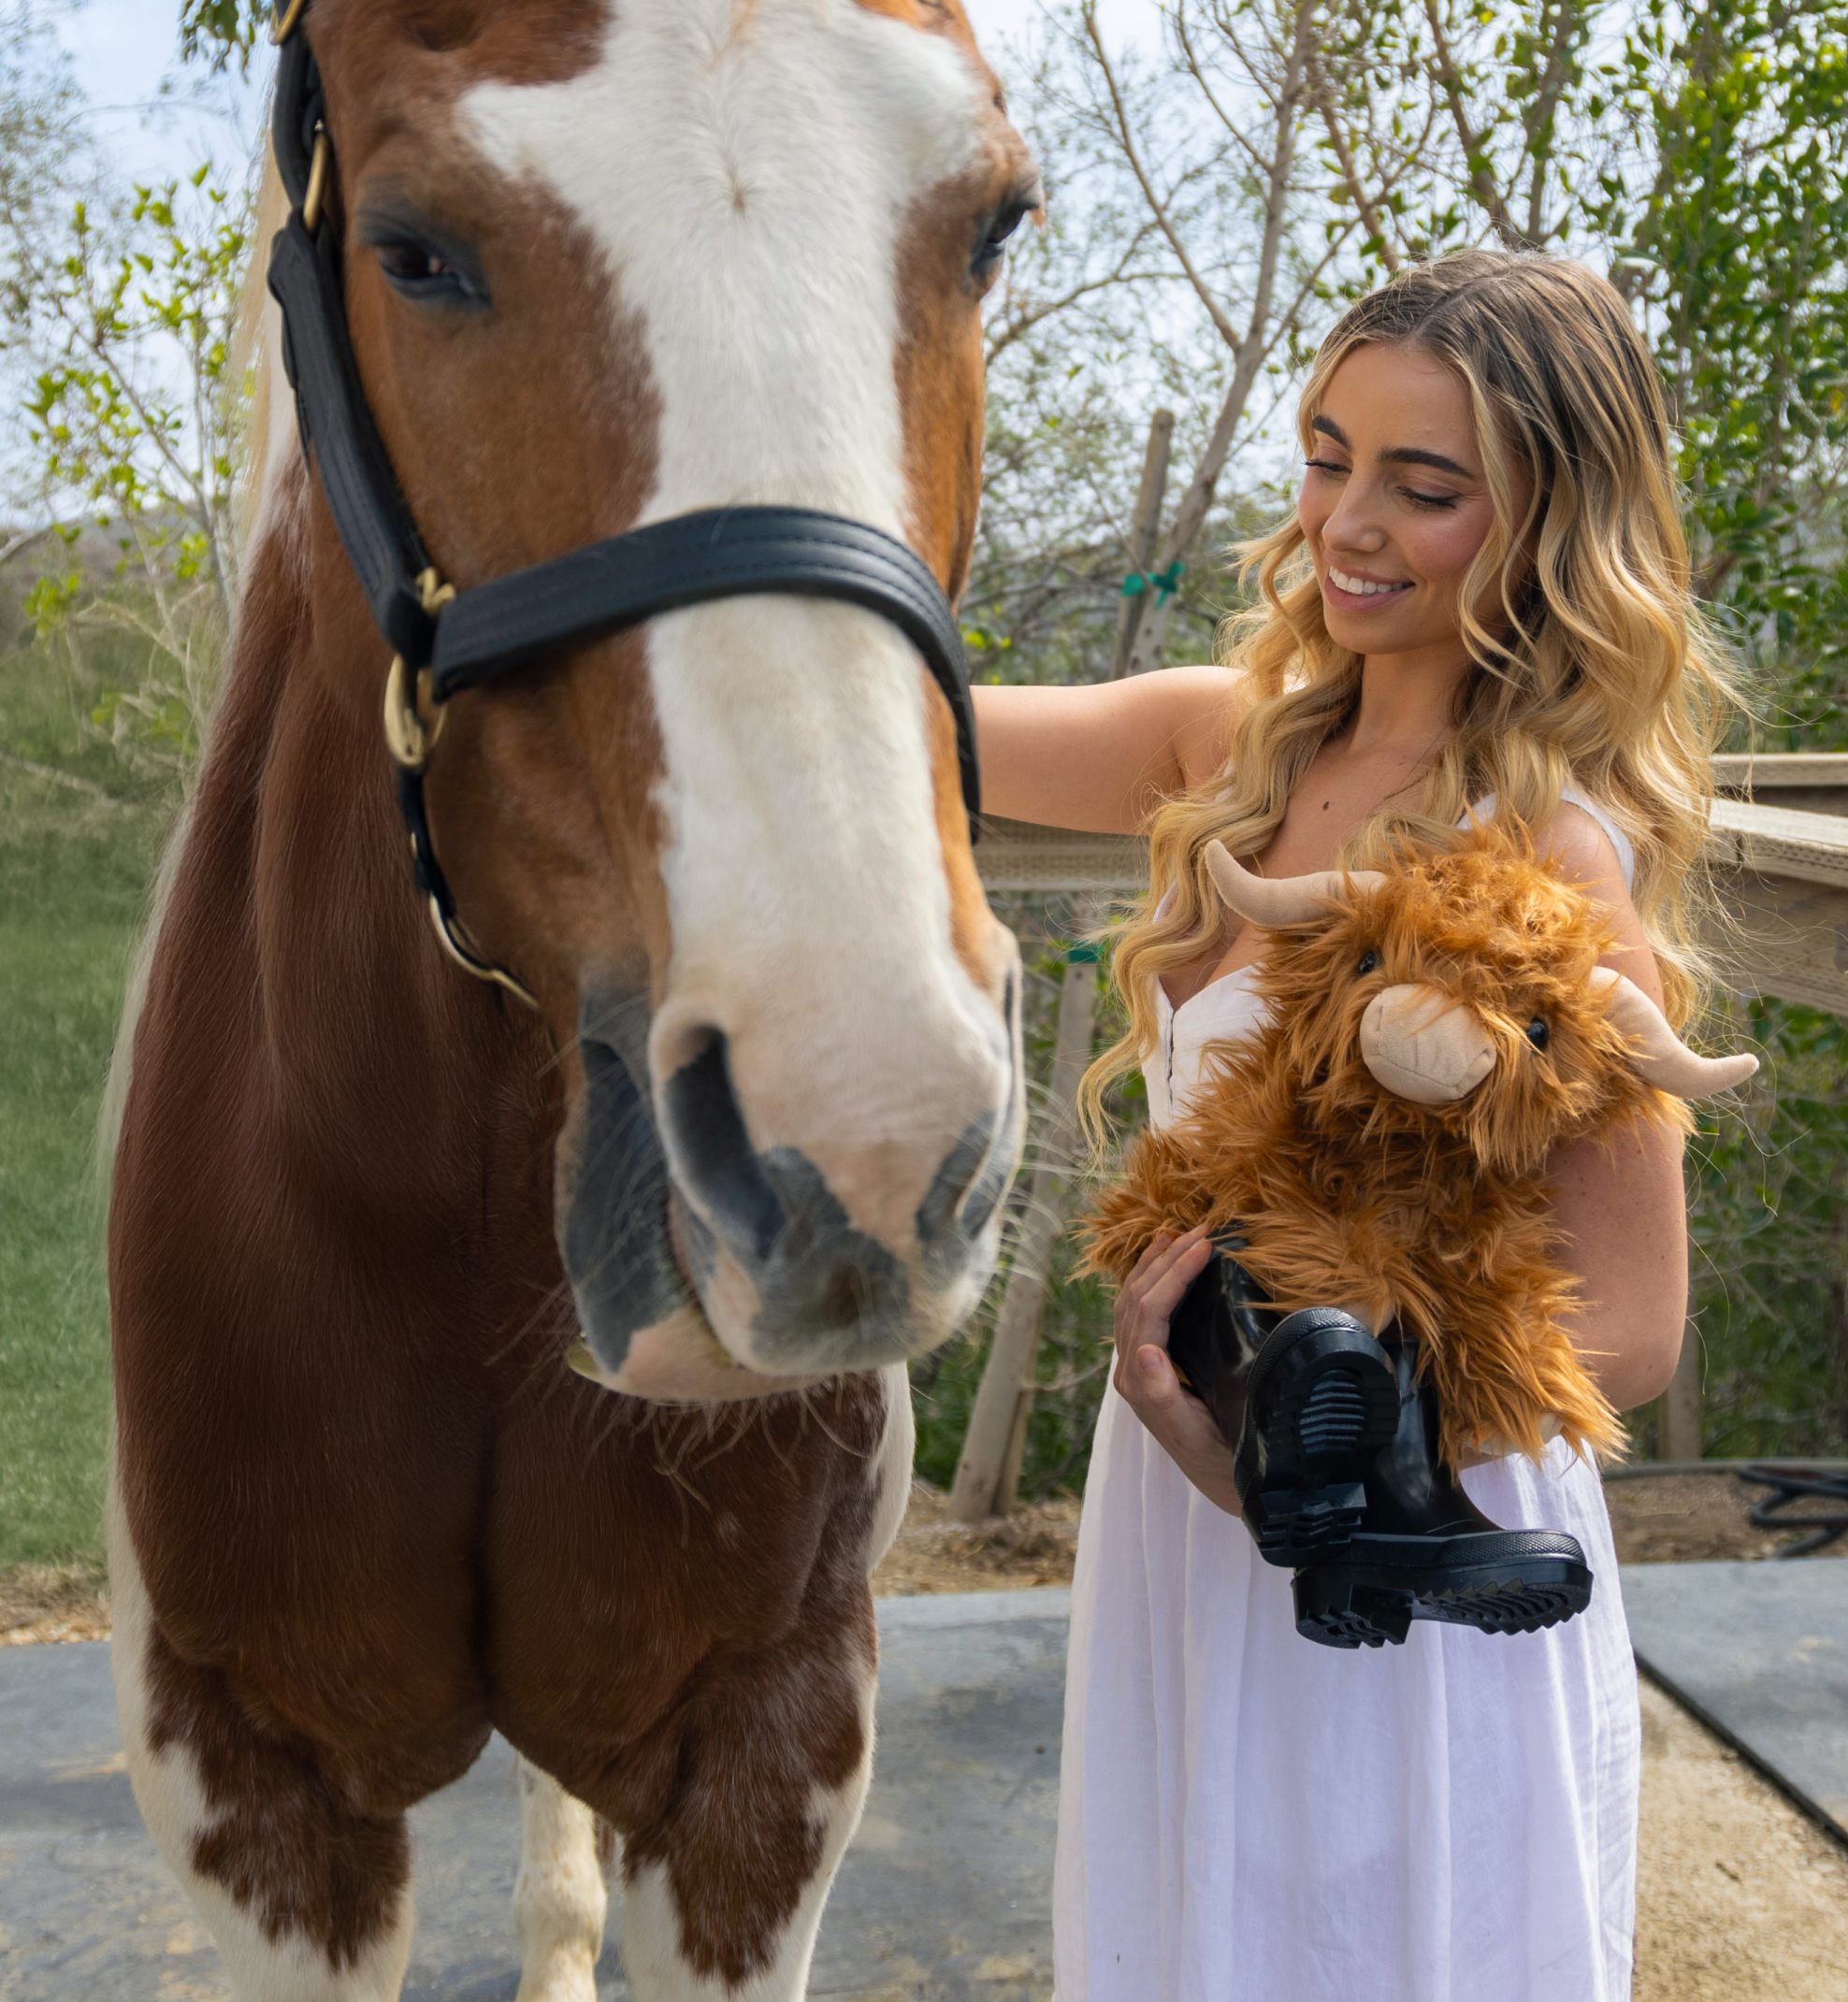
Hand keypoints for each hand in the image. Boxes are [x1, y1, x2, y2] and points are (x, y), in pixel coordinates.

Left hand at [1111, 1227, 1243, 1515]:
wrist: (1227, 1487)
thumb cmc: (1221, 1464)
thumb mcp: (1196, 1436)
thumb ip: (1164, 1397)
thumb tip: (1145, 1352)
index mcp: (1141, 1382)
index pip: (1150, 1311)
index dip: (1176, 1273)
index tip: (1207, 1245)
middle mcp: (1130, 1370)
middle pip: (1138, 1298)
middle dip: (1168, 1258)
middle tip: (1204, 1229)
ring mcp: (1136, 1367)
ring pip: (1133, 1300)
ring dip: (1156, 1263)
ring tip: (1180, 1235)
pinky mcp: (1147, 1367)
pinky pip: (1139, 1312)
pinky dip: (1151, 1280)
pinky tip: (1165, 1263)